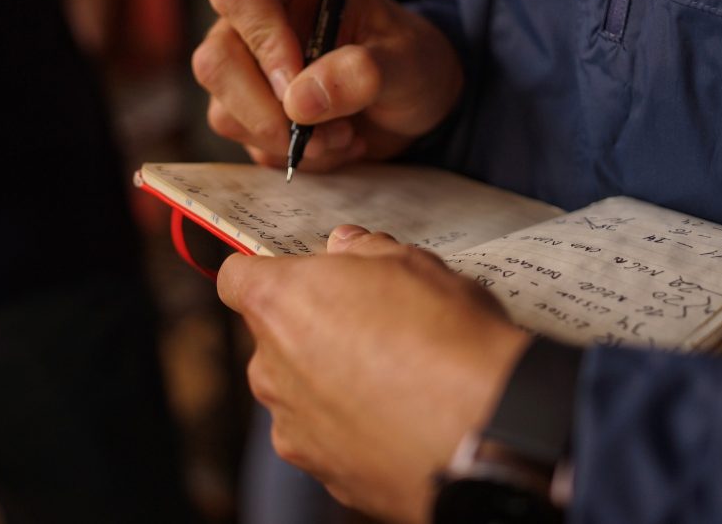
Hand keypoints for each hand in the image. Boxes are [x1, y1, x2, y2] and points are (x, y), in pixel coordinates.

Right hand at [193, 0, 463, 170]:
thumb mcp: (408, 61)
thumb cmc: (412, 62)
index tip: (297, 85)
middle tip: (321, 134)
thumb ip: (364, 72)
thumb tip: (300, 102)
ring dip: (286, 141)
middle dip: (266, 111)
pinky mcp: (252, 115)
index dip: (262, 41)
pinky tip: (336, 146)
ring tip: (345, 137)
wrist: (414, 103)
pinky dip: (295, 158)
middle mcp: (258, 23)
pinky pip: (249, 145)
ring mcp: (248, 71)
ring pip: (225, 112)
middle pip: (215, 61)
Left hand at [217, 226, 529, 523]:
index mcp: (278, 305)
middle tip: (368, 325)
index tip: (294, 277)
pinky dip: (352, 430)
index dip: (264, 273)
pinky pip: (328, 440)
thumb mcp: (411, 263)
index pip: (236, 279)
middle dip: (308, 331)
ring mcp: (293, 428)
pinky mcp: (324, 473)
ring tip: (391, 379)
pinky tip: (398, 420)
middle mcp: (270, 370)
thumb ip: (364, 250)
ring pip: (298, 394)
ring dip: (329, 384)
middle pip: (272, 340)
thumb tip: (347, 246)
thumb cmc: (445, 337)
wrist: (486, 430)